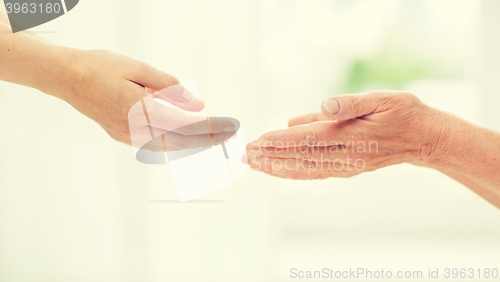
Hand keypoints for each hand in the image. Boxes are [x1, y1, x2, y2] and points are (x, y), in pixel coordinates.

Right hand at [46, 48, 235, 150]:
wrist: (66, 78)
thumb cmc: (101, 67)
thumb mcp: (138, 68)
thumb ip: (169, 87)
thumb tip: (197, 103)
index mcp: (140, 109)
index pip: (184, 124)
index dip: (209, 128)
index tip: (229, 127)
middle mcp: (134, 127)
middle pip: (179, 141)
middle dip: (207, 140)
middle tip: (229, 136)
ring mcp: (126, 135)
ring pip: (168, 146)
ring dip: (192, 144)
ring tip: (214, 138)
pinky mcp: (121, 135)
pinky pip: (154, 143)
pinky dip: (174, 142)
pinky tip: (186, 137)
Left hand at [244, 91, 446, 178]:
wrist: (424, 139)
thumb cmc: (403, 113)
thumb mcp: (383, 99)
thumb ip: (351, 103)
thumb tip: (323, 106)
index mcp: (353, 135)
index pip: (309, 139)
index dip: (282, 140)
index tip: (259, 140)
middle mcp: (347, 155)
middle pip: (302, 158)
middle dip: (271, 156)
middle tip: (246, 155)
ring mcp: (346, 166)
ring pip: (305, 169)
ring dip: (277, 167)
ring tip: (254, 164)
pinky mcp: (347, 169)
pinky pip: (315, 173)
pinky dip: (294, 172)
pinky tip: (278, 170)